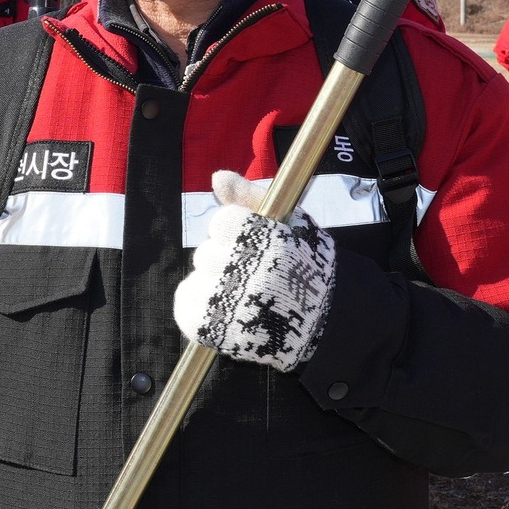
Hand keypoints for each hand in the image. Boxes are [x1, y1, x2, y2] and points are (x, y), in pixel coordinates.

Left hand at [171, 171, 335, 373]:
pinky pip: (185, 308)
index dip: (234, 232)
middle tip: (248, 273)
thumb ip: (250, 196)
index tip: (251, 244)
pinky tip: (219, 309)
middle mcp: (244, 271)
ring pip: (193, 281)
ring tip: (238, 294)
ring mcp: (228, 303)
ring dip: (210, 286)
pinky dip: (195, 308)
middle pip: (205, 253)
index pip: (221, 223)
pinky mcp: (213, 330)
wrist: (324, 319)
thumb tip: (217, 178)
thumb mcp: (289, 222)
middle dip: (223, 260)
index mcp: (262, 241)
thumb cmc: (306, 265)